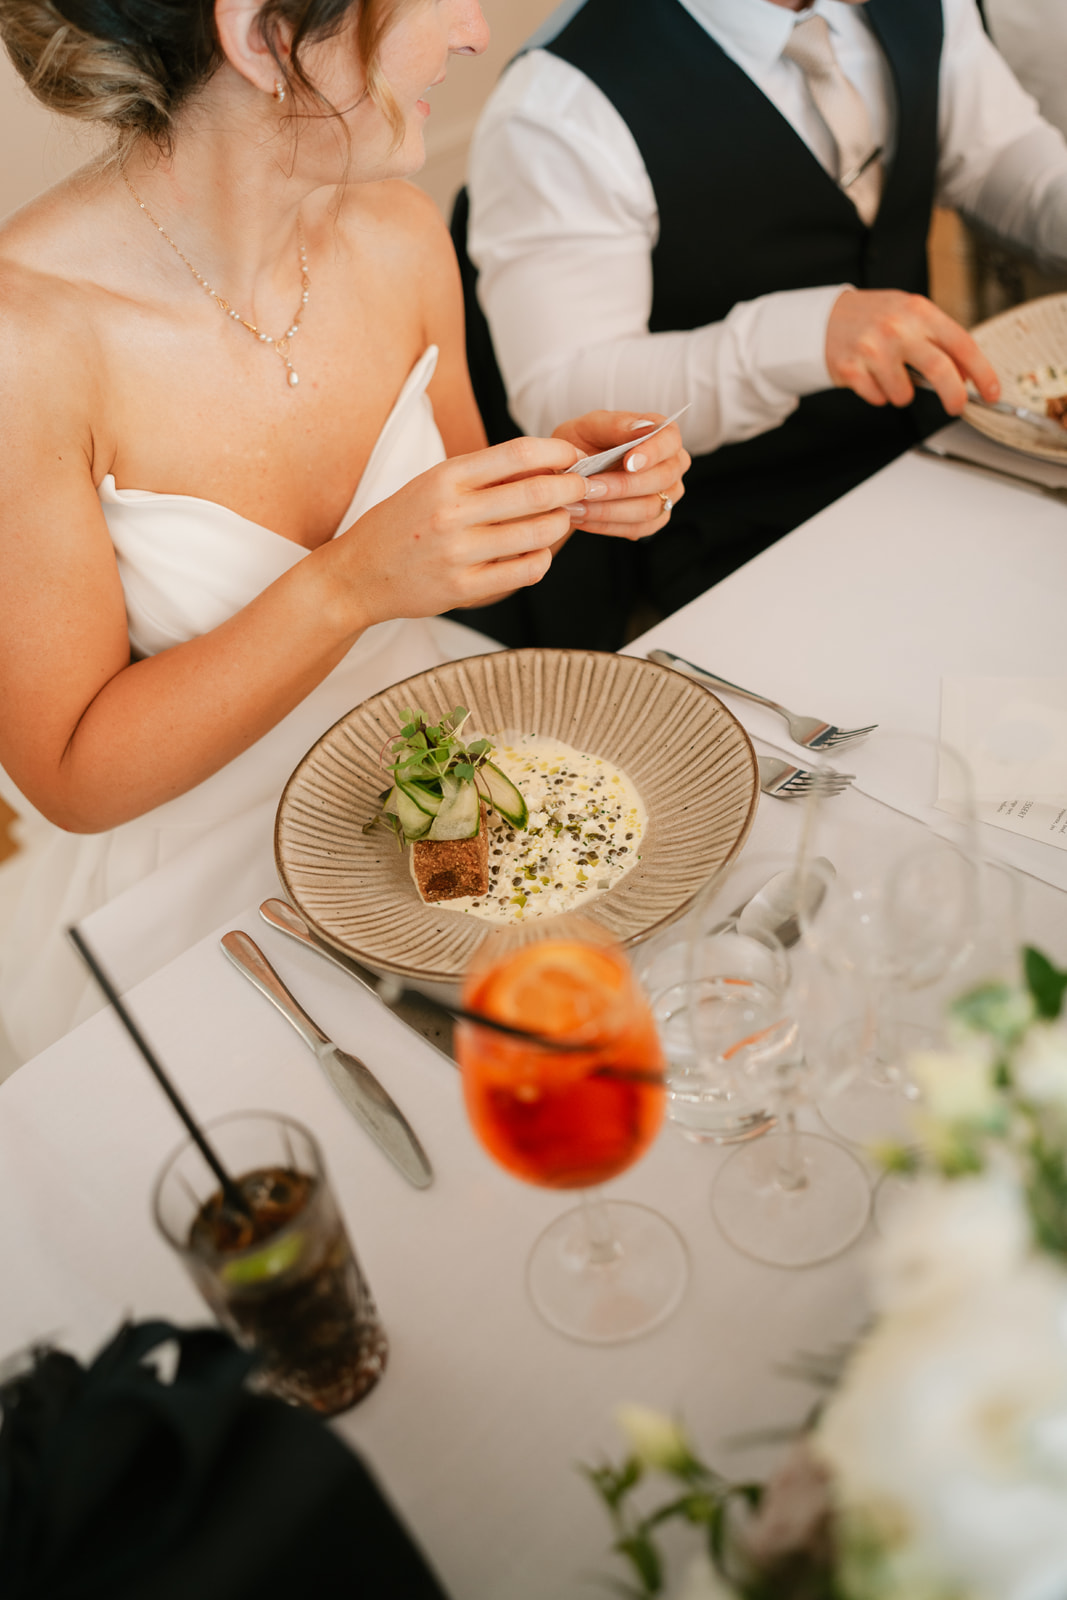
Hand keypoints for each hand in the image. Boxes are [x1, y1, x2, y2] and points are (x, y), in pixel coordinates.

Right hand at [337, 434, 590, 621]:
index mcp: (445, 478)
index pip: (517, 453)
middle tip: (581, 488)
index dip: (556, 452)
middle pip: (536, 491)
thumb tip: (544, 462)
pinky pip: (525, 571)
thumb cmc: (400, 524)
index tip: (572, 456)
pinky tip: (538, 552)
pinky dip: (542, 559)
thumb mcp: (432, 484)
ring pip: (537, 533)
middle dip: (571, 487)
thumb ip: (481, 475)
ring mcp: (458, 553)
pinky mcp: (464, 588)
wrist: (358, 574)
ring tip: (560, 519)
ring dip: (560, 523)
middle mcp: (452, 513)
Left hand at [552, 412, 689, 539]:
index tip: (629, 463)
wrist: (569, 473)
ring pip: (649, 509)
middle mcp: (672, 465)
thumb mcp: (590, 426)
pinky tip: (584, 517)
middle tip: (589, 488)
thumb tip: (642, 427)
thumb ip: (616, 424)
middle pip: (662, 479)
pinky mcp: (653, 520)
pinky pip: (637, 528)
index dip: (652, 453)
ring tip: (579, 505)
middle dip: (623, 486)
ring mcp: (667, 495)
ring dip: (610, 510)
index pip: (669, 441)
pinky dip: (607, 525)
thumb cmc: (584, 444)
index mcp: (663, 435)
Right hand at [826, 289, 1000, 413]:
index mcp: (919, 312)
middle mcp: (897, 328)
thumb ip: (939, 340)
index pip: (961, 344)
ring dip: (902, 394)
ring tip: (890, 376)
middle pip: (939, 369)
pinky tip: (870, 376)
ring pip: (903, 393)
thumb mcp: (912, 317)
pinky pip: (877, 398)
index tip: (991, 392)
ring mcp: (872, 348)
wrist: (824, 318)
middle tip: (956, 407)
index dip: (982, 372)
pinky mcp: (849, 369)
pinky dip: (878, 394)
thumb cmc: (875, 318)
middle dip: (954, 396)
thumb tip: (967, 375)